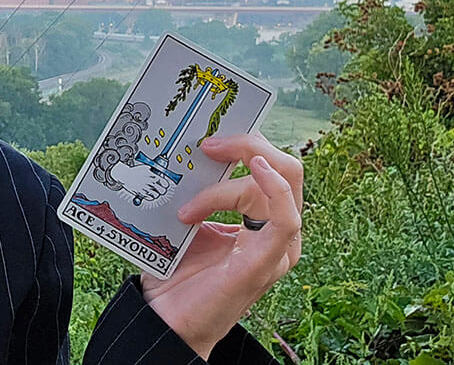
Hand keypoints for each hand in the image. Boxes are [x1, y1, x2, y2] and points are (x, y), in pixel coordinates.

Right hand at [109, 160, 171, 202]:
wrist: (125, 175)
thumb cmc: (134, 171)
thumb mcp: (145, 167)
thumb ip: (153, 170)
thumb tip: (158, 172)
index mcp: (153, 176)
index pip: (165, 183)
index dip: (166, 184)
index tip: (165, 184)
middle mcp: (150, 183)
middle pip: (162, 191)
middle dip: (162, 190)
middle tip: (160, 188)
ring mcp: (146, 189)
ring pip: (157, 195)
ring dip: (156, 193)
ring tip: (154, 191)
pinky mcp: (141, 194)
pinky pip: (150, 198)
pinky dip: (150, 197)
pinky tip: (149, 193)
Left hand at [139, 133, 303, 359]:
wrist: (166, 318)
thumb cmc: (177, 272)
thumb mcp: (189, 220)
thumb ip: (197, 189)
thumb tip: (182, 149)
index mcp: (263, 220)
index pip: (273, 165)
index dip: (246, 141)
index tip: (208, 134)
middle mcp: (279, 232)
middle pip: (286, 166)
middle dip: (248, 144)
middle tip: (206, 143)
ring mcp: (277, 249)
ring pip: (281, 182)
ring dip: (228, 181)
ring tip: (189, 204)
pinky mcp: (266, 263)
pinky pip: (286, 218)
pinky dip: (275, 187)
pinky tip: (257, 168)